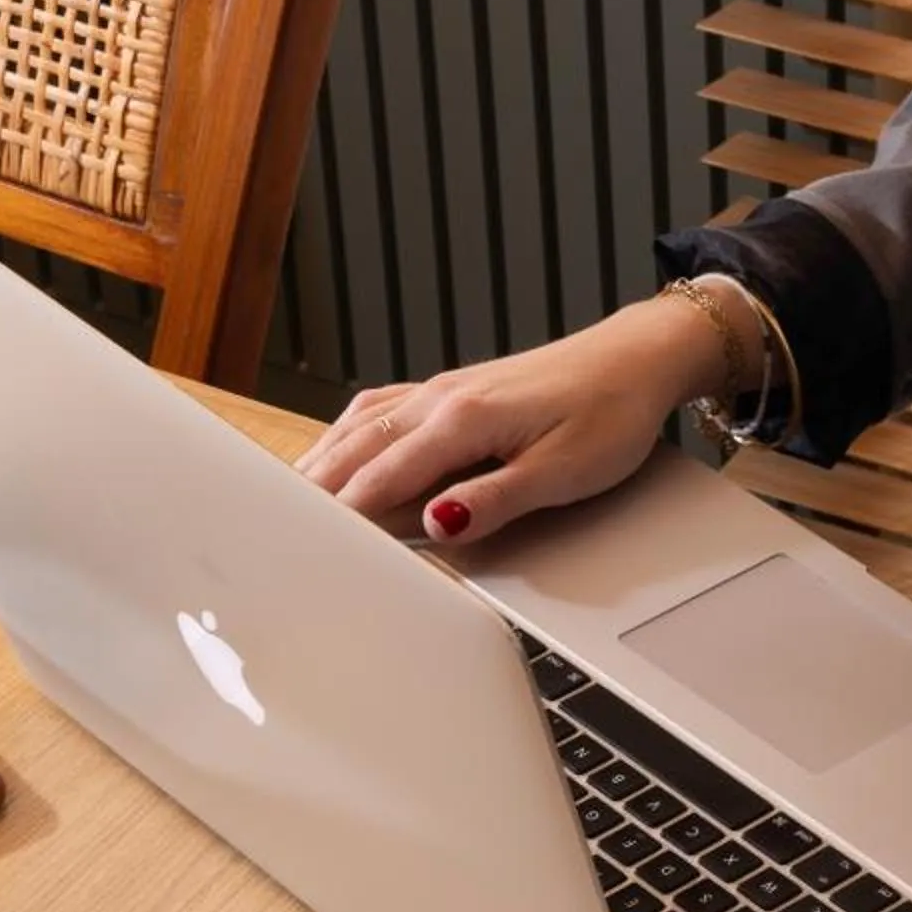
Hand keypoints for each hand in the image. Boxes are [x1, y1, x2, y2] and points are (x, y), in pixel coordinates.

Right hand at [297, 295, 727, 542]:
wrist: (637, 361)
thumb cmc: (610, 415)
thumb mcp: (562, 471)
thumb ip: (495, 499)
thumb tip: (438, 522)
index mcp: (463, 420)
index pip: (383, 477)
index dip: (344, 517)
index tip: (309, 550)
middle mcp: (441, 399)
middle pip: (358, 449)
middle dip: (314, 490)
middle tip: (274, 532)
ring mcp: (443, 390)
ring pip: (362, 426)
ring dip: (323, 461)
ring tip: (288, 499)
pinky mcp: (452, 390)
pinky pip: (381, 410)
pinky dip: (348, 435)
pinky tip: (338, 449)